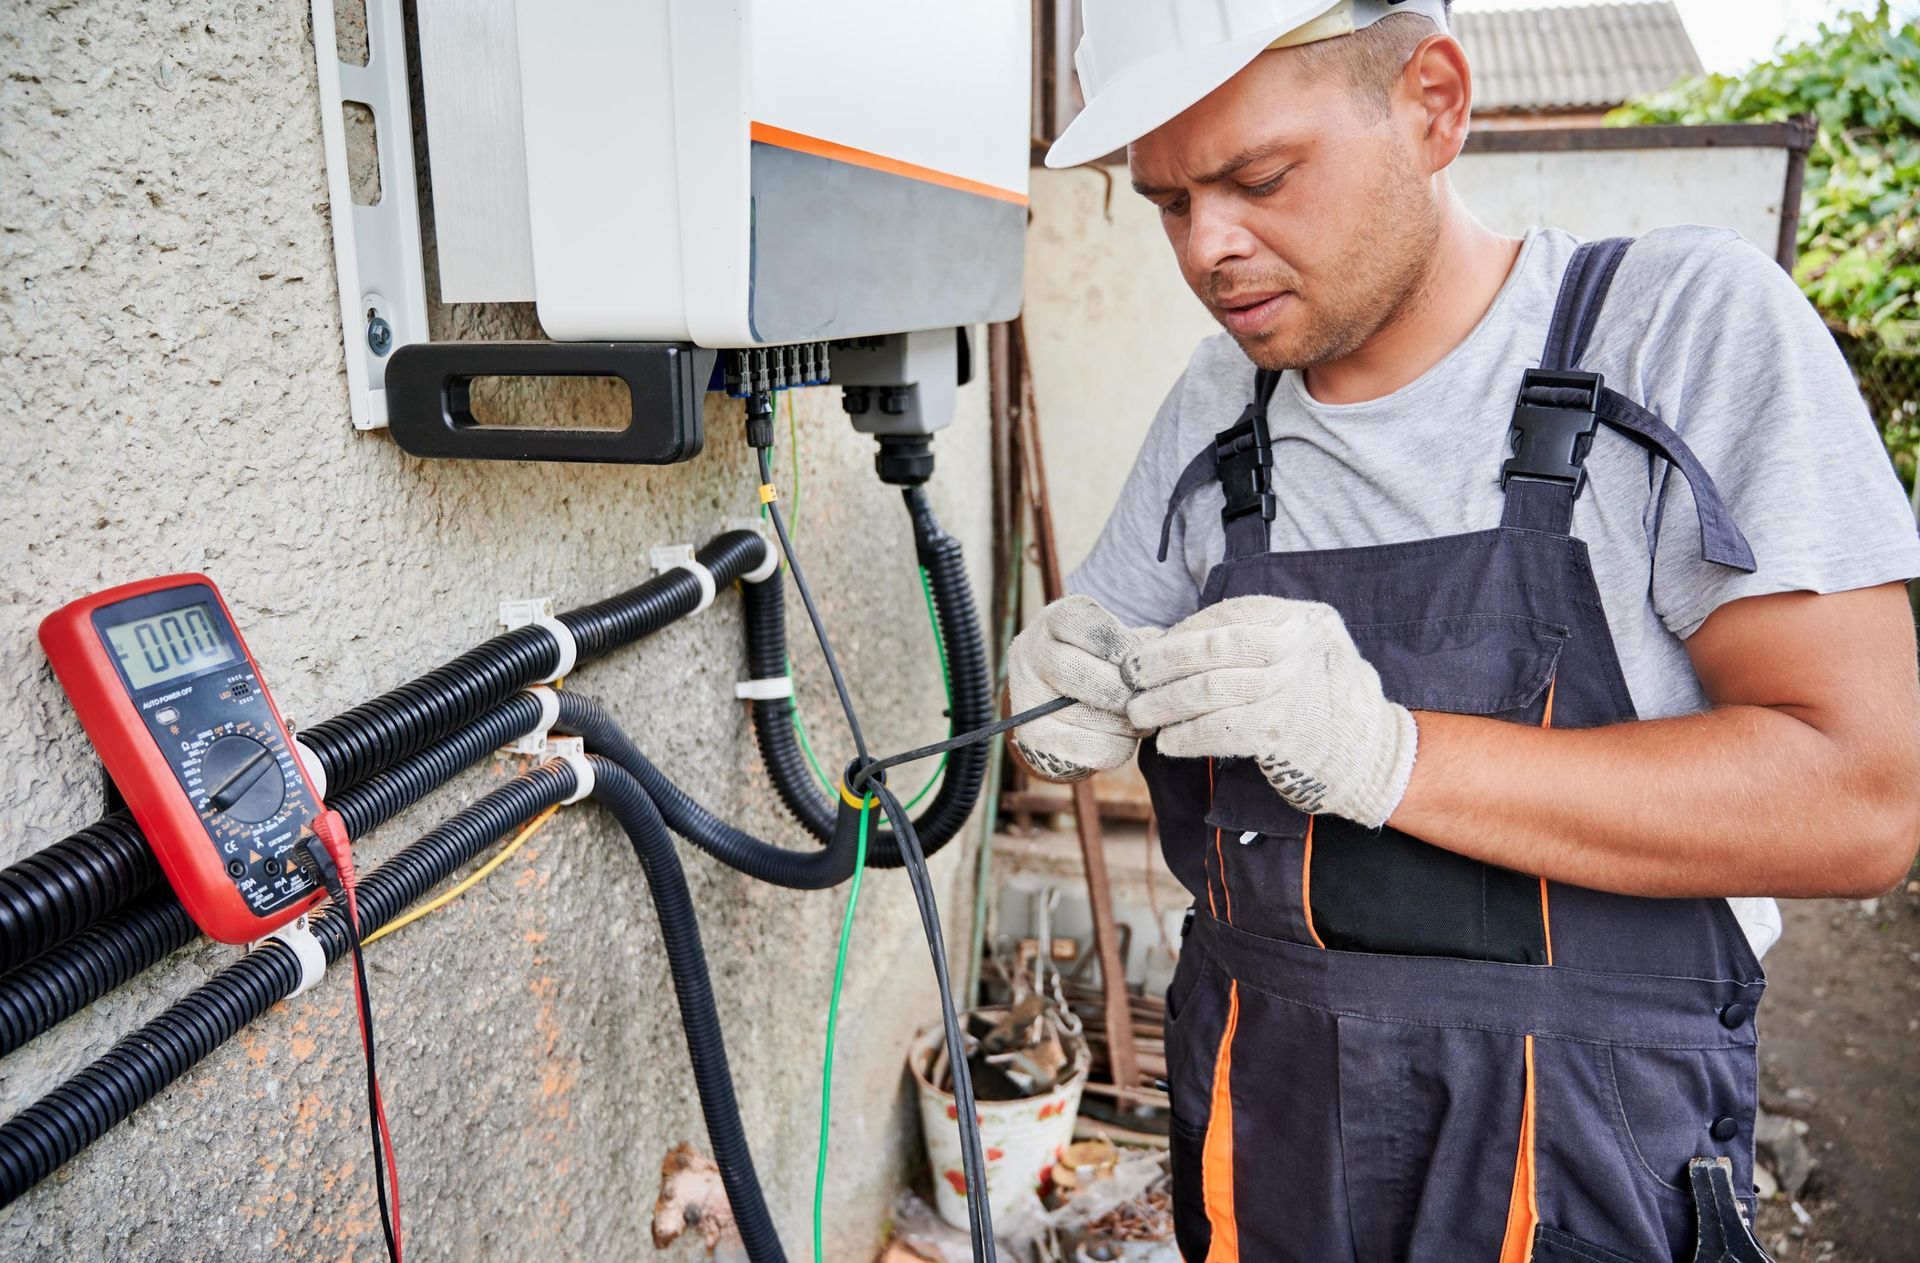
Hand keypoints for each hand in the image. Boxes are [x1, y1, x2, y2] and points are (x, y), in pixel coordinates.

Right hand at [1008, 596, 1157, 782]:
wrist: (1059, 699)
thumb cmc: (1102, 662)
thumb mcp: (1116, 640)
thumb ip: (1143, 645)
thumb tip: (1172, 657)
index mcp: (1055, 620)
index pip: (1089, 626)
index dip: (1124, 647)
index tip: (1144, 663)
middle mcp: (1031, 653)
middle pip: (1079, 673)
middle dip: (1123, 691)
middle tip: (1147, 699)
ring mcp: (1027, 696)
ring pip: (1086, 715)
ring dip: (1126, 721)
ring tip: (1142, 717)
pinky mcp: (1033, 737)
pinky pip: (1089, 748)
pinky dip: (1118, 745)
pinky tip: (1125, 735)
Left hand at [1122, 596, 1416, 826]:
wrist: (1372, 757)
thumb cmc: (1322, 703)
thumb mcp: (1304, 654)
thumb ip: (1253, 642)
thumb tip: (1168, 642)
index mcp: (1305, 619)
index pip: (1230, 615)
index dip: (1184, 632)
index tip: (1152, 648)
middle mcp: (1300, 648)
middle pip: (1214, 649)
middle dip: (1162, 662)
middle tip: (1131, 677)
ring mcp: (1293, 690)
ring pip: (1210, 691)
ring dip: (1166, 704)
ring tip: (1141, 714)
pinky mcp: (1283, 734)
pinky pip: (1219, 731)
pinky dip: (1187, 737)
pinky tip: (1170, 742)